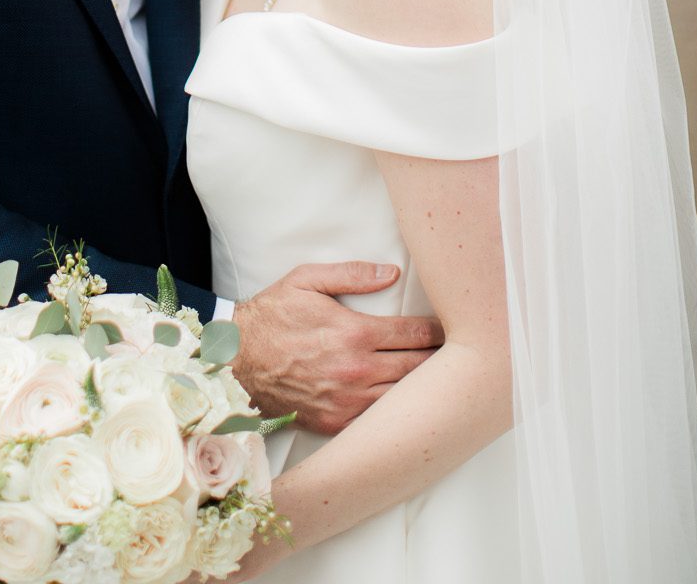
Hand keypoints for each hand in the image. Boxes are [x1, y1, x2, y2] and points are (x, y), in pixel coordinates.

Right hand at [231, 262, 441, 433]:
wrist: (238, 360)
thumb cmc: (273, 316)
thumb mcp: (307, 280)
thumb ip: (352, 274)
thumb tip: (391, 272)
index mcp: (354, 334)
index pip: (413, 335)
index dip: (436, 331)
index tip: (449, 327)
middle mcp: (357, 371)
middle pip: (418, 370)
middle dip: (441, 361)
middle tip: (457, 354)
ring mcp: (348, 402)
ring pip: (404, 399)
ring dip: (424, 389)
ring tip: (442, 380)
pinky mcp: (337, 424)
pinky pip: (379, 422)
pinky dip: (396, 412)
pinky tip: (406, 405)